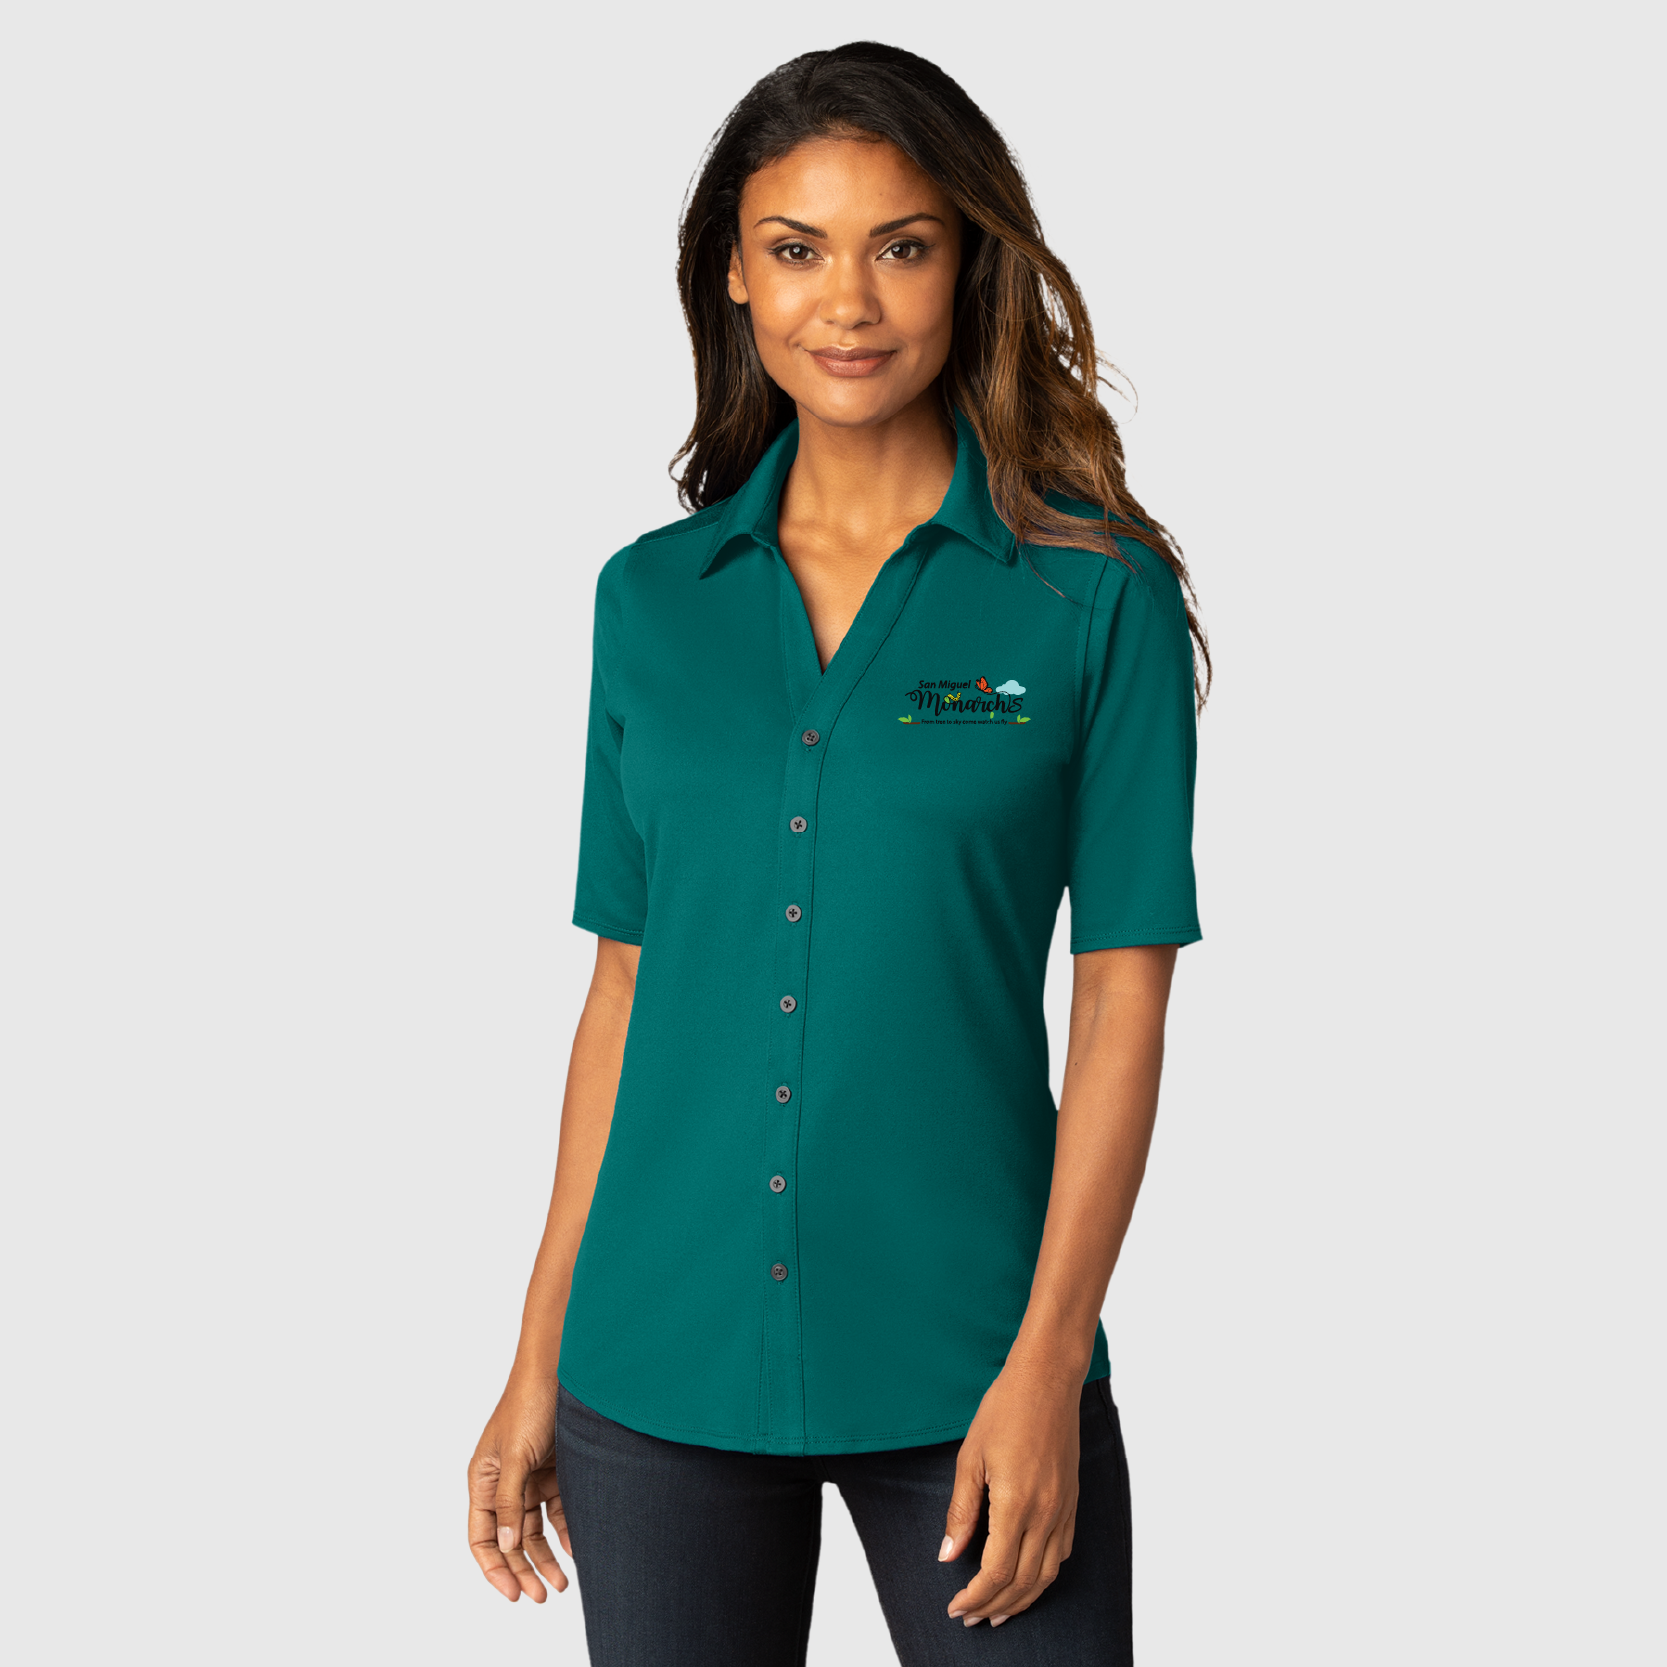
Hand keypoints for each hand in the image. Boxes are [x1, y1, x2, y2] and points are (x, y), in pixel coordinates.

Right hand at [468, 1373, 569, 1601]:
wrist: (562, 1369)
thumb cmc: (529, 1404)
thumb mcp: (516, 1456)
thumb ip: (510, 1501)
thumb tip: (506, 1544)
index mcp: (483, 1480)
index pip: (480, 1536)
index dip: (494, 1567)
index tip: (513, 1593)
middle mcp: (504, 1484)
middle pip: (510, 1539)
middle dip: (523, 1569)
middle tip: (542, 1596)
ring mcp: (530, 1478)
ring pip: (535, 1530)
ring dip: (546, 1557)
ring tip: (561, 1583)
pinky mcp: (555, 1471)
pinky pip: (558, 1511)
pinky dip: (565, 1532)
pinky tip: (576, 1549)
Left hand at [939, 1358, 1081, 1626]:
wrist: (1048, 1380)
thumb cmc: (1005, 1410)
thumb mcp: (970, 1458)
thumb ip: (962, 1511)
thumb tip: (948, 1556)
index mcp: (1016, 1504)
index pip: (996, 1572)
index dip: (975, 1597)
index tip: (956, 1607)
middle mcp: (1046, 1514)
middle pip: (1022, 1582)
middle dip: (994, 1607)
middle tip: (970, 1618)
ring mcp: (1063, 1509)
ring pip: (1046, 1575)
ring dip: (1021, 1600)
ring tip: (997, 1612)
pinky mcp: (1072, 1501)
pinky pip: (1062, 1553)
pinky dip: (1043, 1576)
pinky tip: (1027, 1578)